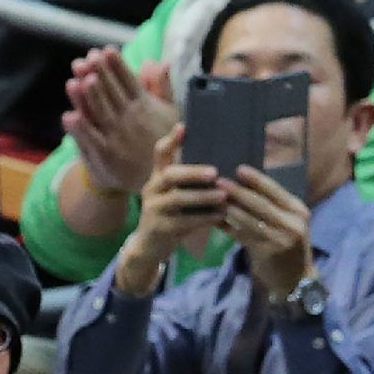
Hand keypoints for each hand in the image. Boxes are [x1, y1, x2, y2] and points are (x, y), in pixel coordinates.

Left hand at [63, 47, 177, 194]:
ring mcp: (116, 136)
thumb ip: (162, 86)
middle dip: (100, 75)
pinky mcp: (104, 153)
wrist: (154, 179)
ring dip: (88, 97)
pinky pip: (91, 139)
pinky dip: (80, 129)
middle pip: (111, 93)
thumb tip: (160, 61)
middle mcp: (129, 119)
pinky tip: (69, 116)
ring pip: (100, 113)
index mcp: (144, 106)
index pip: (128, 81)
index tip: (106, 50)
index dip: (117, 66)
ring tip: (79, 79)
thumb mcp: (170, 112)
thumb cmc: (160, 139)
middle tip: (89, 58)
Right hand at [117, 125, 224, 295]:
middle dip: (192, 173)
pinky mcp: (160, 228)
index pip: (160, 153)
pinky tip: (220, 215)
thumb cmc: (170, 215)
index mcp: (158, 177)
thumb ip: (189, 179)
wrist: (150, 246)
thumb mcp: (175, 194)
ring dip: (202, 196)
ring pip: (178, 199)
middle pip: (169, 175)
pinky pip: (184, 221)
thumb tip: (221, 164)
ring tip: (223, 195)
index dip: (171, 140)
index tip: (183, 127)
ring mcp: (154, 209)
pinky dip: (204, 218)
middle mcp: (152, 190)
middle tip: (214, 173)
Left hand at [220, 165, 313, 301]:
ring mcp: (280, 239)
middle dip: (238, 192)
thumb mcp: (287, 224)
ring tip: (212, 199)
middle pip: (261, 203)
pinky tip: (214, 220)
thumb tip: (244, 186)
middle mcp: (292, 223)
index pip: (276, 191)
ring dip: (228, 208)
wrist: (295, 279)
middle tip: (218, 181)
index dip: (257, 180)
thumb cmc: (287, 247)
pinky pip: (242, 236)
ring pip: (249, 219)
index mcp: (298, 211)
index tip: (239, 169)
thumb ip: (272, 208)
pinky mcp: (266, 252)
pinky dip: (227, 227)